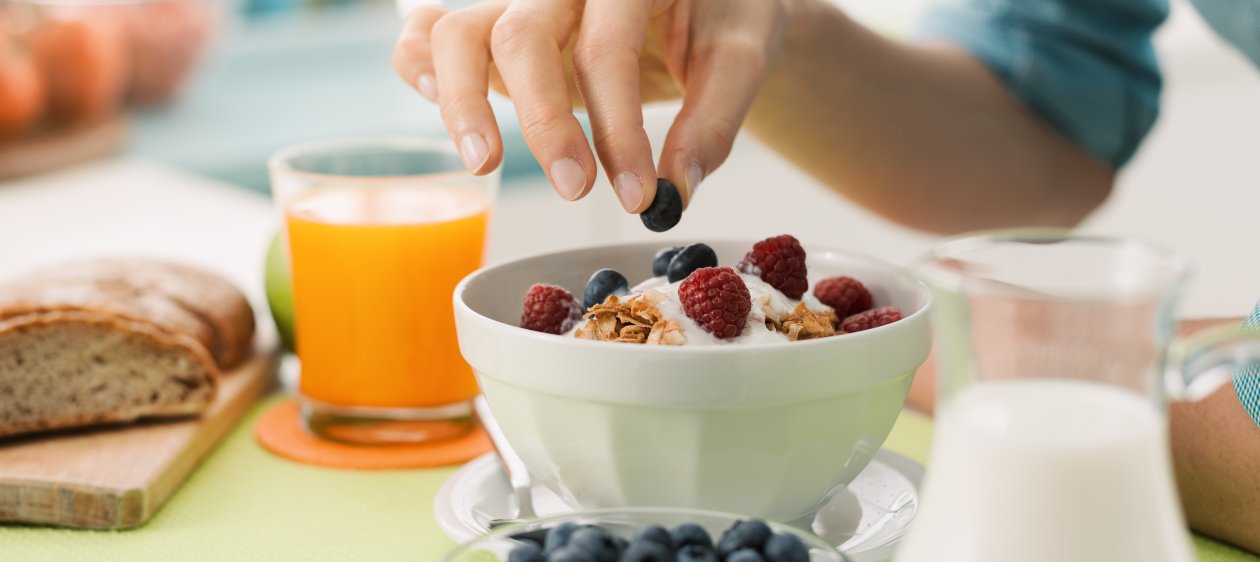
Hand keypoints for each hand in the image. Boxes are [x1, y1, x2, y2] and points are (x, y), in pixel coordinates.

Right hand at [392, 0, 787, 212]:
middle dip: (544, 123)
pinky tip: (430, 98)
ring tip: (486, 164)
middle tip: (576, 190)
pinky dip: (419, 65)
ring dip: (461, 102)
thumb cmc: (722, 12)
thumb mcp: (742, 54)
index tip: (637, 195)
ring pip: (459, 31)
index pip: (605, 50)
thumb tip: (677, 189)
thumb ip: (714, 121)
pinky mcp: (495, 19)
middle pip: (520, 37)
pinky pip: (433, 29)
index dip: (617, 130)